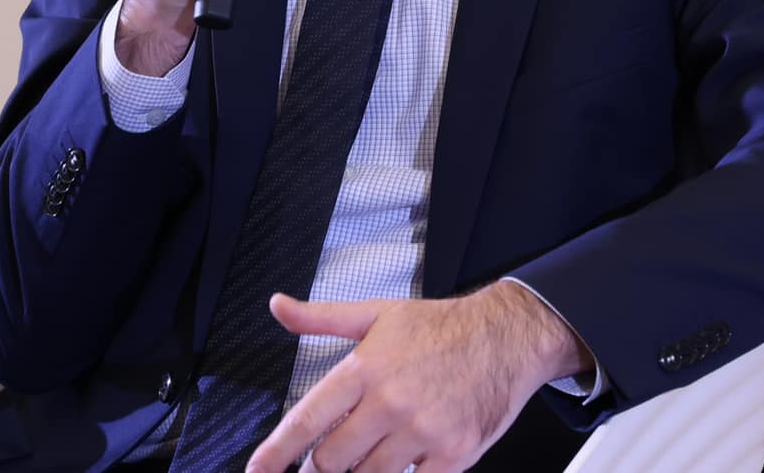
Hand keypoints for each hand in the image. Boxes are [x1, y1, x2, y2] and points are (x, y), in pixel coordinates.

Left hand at [246, 284, 590, 472]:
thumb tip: (278, 306)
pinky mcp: (453, 457)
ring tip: (374, 446)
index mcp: (364, 368)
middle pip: (332, 461)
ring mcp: (422, 433)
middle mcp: (390, 402)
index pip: (307, 419)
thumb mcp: (375, 313)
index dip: (276, 452)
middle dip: (325, 463)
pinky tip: (406, 456)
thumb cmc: (440, 327)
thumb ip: (320, 317)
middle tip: (333, 453)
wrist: (506, 338)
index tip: (257, 470)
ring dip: (363, 469)